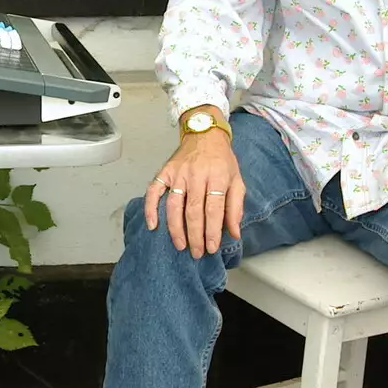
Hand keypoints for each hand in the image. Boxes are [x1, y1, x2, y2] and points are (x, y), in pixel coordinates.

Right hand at [145, 131, 244, 258]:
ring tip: (180, 245)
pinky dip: (151, 209)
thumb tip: (234, 233)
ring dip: (176, 228)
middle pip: (193, 210)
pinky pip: (154, 191)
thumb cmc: (222, 160)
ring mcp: (178, 173)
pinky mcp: (164, 172)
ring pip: (174, 205)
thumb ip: (235, 206)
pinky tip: (153, 225)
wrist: (204, 134)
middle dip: (195, 234)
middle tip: (196, 253)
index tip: (211, 247)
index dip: (212, 230)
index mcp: (217, 176)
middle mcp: (196, 174)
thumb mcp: (236, 180)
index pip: (214, 208)